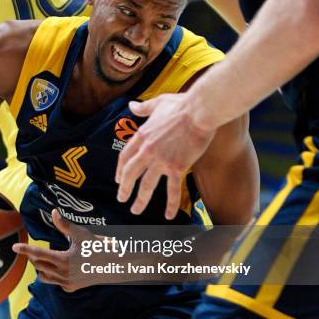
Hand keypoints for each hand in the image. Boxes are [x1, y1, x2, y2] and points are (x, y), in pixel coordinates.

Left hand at [12, 209, 93, 291]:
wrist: (113, 266)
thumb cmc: (98, 247)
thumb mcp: (81, 234)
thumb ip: (64, 225)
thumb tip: (54, 212)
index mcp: (64, 260)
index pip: (39, 254)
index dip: (25, 249)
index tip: (14, 247)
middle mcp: (63, 274)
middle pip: (38, 265)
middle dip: (33, 257)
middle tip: (32, 249)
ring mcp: (67, 283)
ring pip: (44, 276)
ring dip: (41, 267)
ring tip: (44, 258)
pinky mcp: (71, 288)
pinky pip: (55, 282)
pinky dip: (52, 275)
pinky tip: (57, 268)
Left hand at [115, 93, 214, 218]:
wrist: (199, 111)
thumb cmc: (181, 105)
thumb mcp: (157, 103)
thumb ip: (143, 108)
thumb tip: (131, 105)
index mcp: (142, 136)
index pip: (125, 157)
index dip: (120, 170)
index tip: (119, 179)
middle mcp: (148, 150)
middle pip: (131, 173)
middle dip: (124, 188)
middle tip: (121, 199)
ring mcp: (161, 160)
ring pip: (146, 185)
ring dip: (140, 200)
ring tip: (135, 210)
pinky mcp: (177, 167)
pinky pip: (172, 190)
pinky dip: (171, 204)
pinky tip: (168, 215)